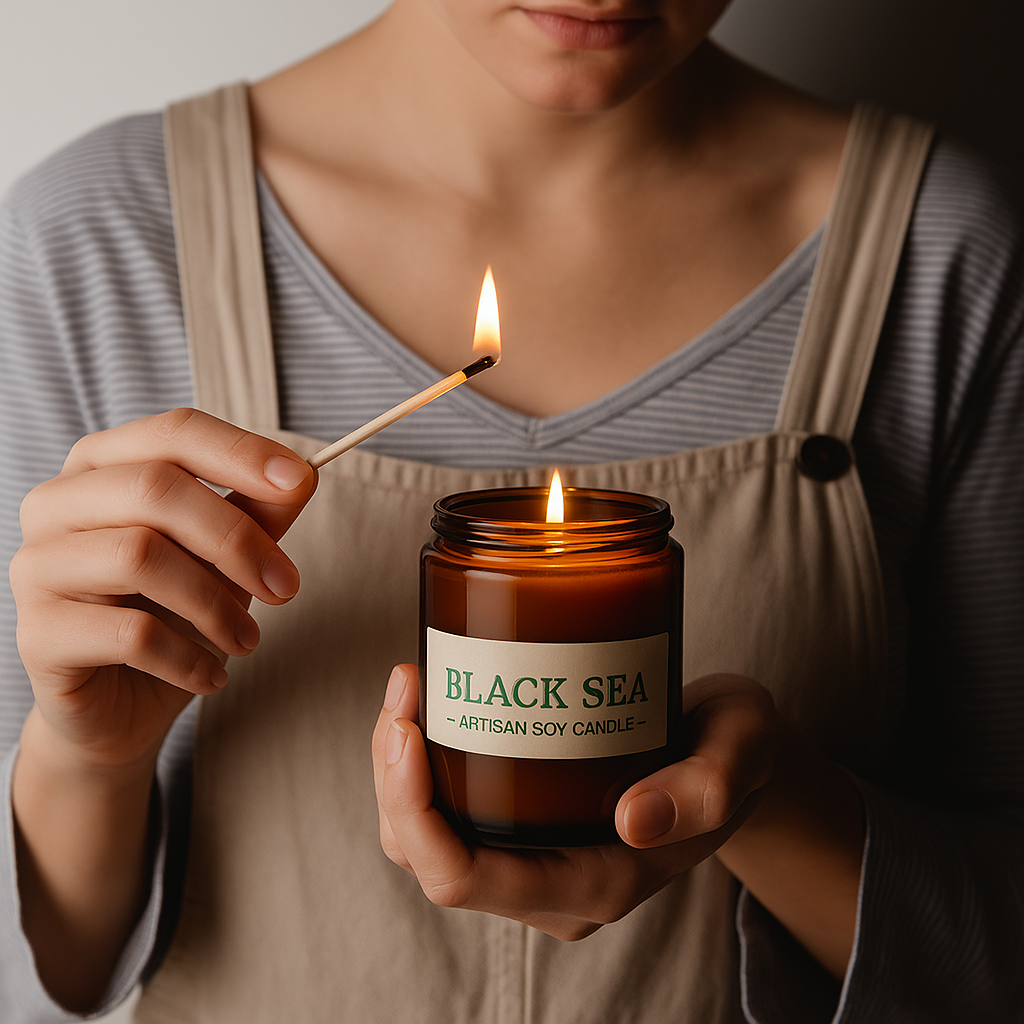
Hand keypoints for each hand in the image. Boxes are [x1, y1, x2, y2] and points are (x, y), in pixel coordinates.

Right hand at [10, 408, 316, 773]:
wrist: (119, 703)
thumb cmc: (172, 612)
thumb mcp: (225, 555)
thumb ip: (258, 511)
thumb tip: (303, 474)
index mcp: (102, 465)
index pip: (173, 433)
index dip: (241, 452)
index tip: (302, 481)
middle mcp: (56, 503)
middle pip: (154, 489)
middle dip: (236, 538)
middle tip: (286, 586)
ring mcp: (37, 567)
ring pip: (139, 555)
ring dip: (215, 604)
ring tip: (248, 639)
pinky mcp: (37, 635)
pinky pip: (129, 634)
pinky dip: (188, 656)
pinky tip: (211, 675)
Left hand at [372, 665, 776, 940]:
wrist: (733, 748)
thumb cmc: (735, 748)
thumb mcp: (740, 752)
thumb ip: (707, 787)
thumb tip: (635, 820)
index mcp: (596, 883)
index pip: (467, 879)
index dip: (415, 811)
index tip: (407, 726)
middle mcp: (551, 885)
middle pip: (429, 860)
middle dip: (392, 778)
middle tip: (404, 685)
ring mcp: (533, 858)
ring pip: (424, 840)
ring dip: (396, 768)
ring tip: (409, 687)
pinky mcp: (525, 824)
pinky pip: (446, 810)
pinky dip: (421, 762)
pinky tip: (430, 703)